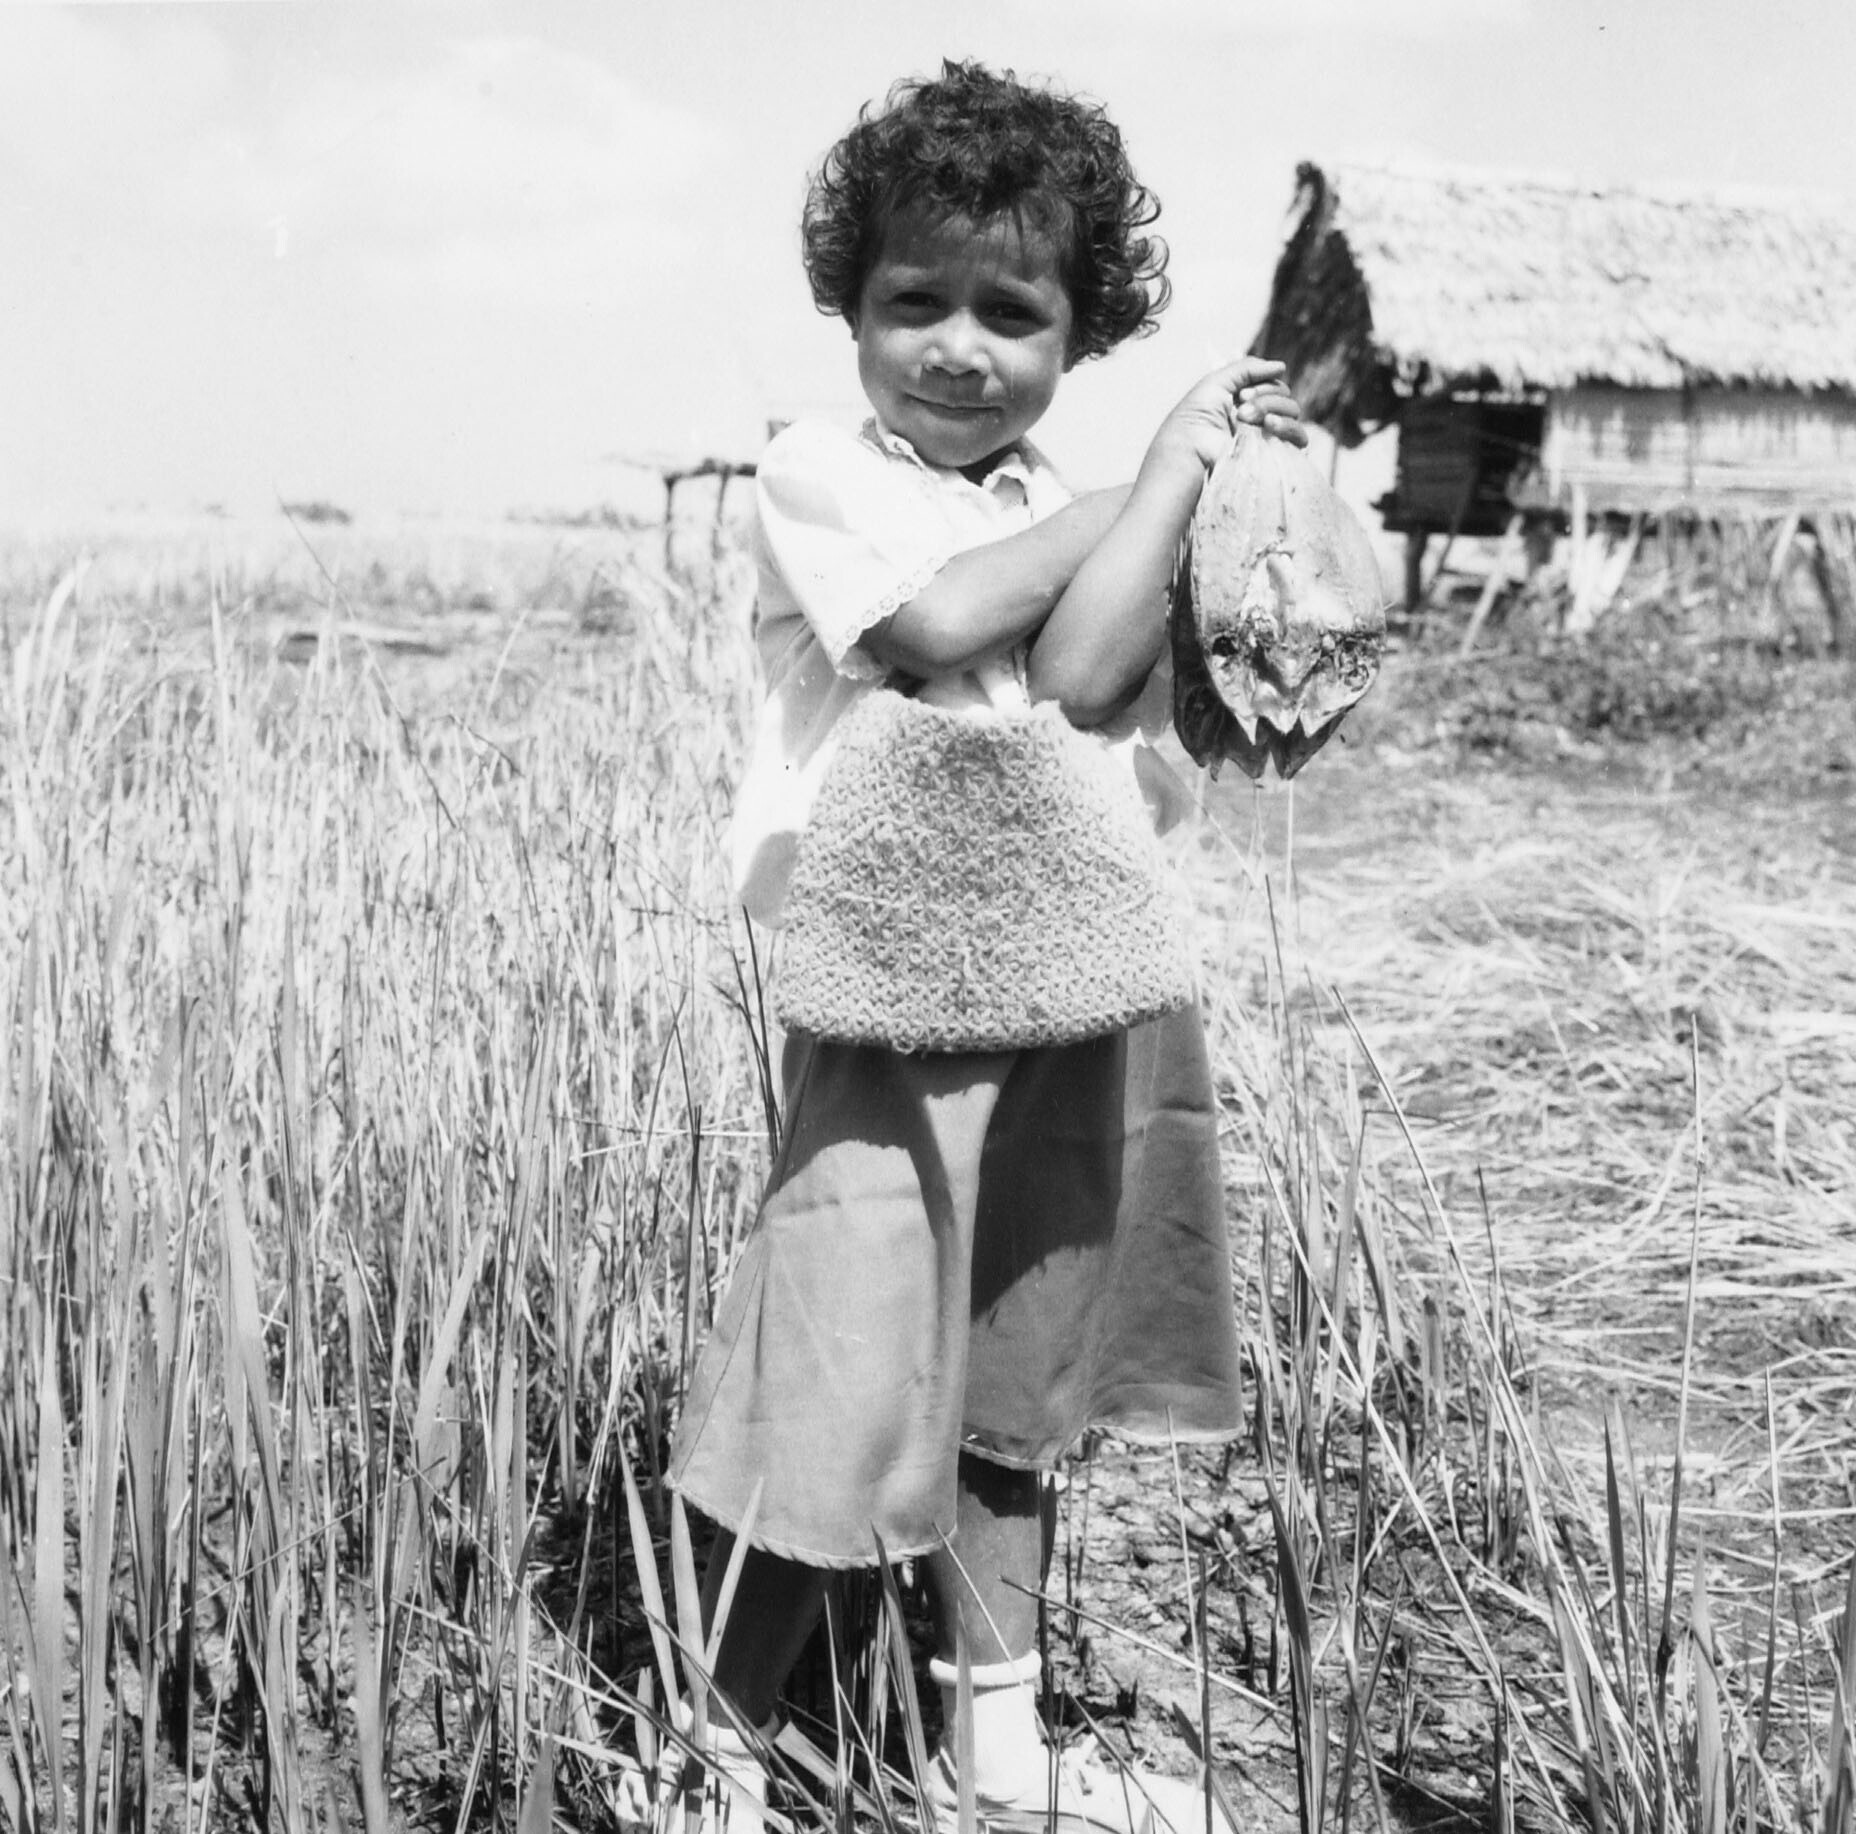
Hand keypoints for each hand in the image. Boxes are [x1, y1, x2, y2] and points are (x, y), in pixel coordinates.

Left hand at [1148, 357, 1307, 478]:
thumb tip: (1282, 366)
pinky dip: (1288, 426)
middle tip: (1240, 408)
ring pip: (1292, 412)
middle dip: (1265, 396)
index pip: (1273, 384)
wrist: (1189, 451)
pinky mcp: (1275, 456)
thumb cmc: (1195, 418)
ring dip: (1271, 407)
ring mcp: (1268, 438)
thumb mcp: (1217, 382)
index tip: (1239, 395)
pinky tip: (1269, 425)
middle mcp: (1260, 419)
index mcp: (1247, 402)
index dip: (1263, 383)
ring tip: (1245, 418)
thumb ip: (1248, 368)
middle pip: (1284, 396)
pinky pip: (1300, 438)